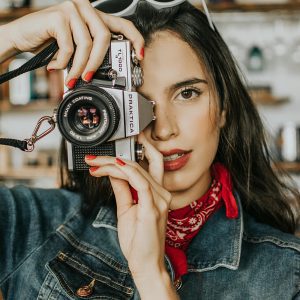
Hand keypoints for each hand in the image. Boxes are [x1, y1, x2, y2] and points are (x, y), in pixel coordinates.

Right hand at [0, 0, 143, 85]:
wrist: (22, 37)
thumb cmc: (51, 43)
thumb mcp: (77, 47)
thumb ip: (93, 51)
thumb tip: (112, 68)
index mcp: (94, 16)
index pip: (122, 24)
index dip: (135, 39)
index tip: (139, 55)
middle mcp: (85, 8)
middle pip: (104, 37)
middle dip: (97, 62)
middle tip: (90, 77)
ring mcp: (72, 9)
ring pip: (87, 45)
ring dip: (79, 66)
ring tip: (72, 76)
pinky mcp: (58, 16)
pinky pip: (69, 47)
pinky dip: (63, 62)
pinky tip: (56, 65)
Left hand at [85, 133, 177, 297]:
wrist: (145, 264)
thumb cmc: (138, 240)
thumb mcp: (126, 209)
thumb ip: (122, 189)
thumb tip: (113, 172)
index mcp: (157, 193)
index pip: (143, 166)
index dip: (123, 157)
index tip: (99, 159)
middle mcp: (161, 193)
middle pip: (137, 165)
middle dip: (112, 158)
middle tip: (92, 158)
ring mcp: (159, 200)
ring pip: (136, 171)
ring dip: (112, 164)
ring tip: (95, 165)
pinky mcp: (153, 209)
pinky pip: (141, 183)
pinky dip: (127, 172)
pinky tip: (113, 166)